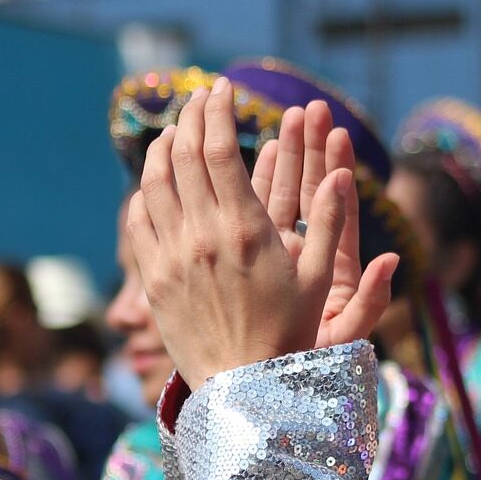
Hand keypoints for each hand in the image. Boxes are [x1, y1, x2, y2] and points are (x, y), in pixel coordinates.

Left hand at [127, 81, 396, 388]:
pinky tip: (157, 179)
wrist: (243, 390)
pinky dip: (144, 190)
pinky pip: (138, 221)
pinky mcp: (153, 279)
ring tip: (177, 130)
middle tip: (202, 97)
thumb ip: (331, 223)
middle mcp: (203, 237)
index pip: (221, 150)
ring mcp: (172, 257)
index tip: (223, 89)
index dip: (218, 111)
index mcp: (246, 231)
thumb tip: (341, 175)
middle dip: (193, 116)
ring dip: (164, 147)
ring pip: (155, 182)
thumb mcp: (319, 280)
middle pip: (186, 155)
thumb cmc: (288, 336)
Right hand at [252, 100, 402, 350]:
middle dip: (312, 151)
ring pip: (283, 198)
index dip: (339, 172)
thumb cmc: (308, 371)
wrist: (267, 392)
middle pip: (313, 194)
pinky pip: (256, 215)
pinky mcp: (253, 262)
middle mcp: (308, 260)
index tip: (340, 134)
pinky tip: (258, 152)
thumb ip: (370, 302)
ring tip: (290, 117)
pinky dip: (257, 184)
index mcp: (334, 272)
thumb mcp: (344, 337)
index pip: (339, 211)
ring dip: (287, 158)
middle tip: (313, 109)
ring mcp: (279, 258)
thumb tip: (394, 261)